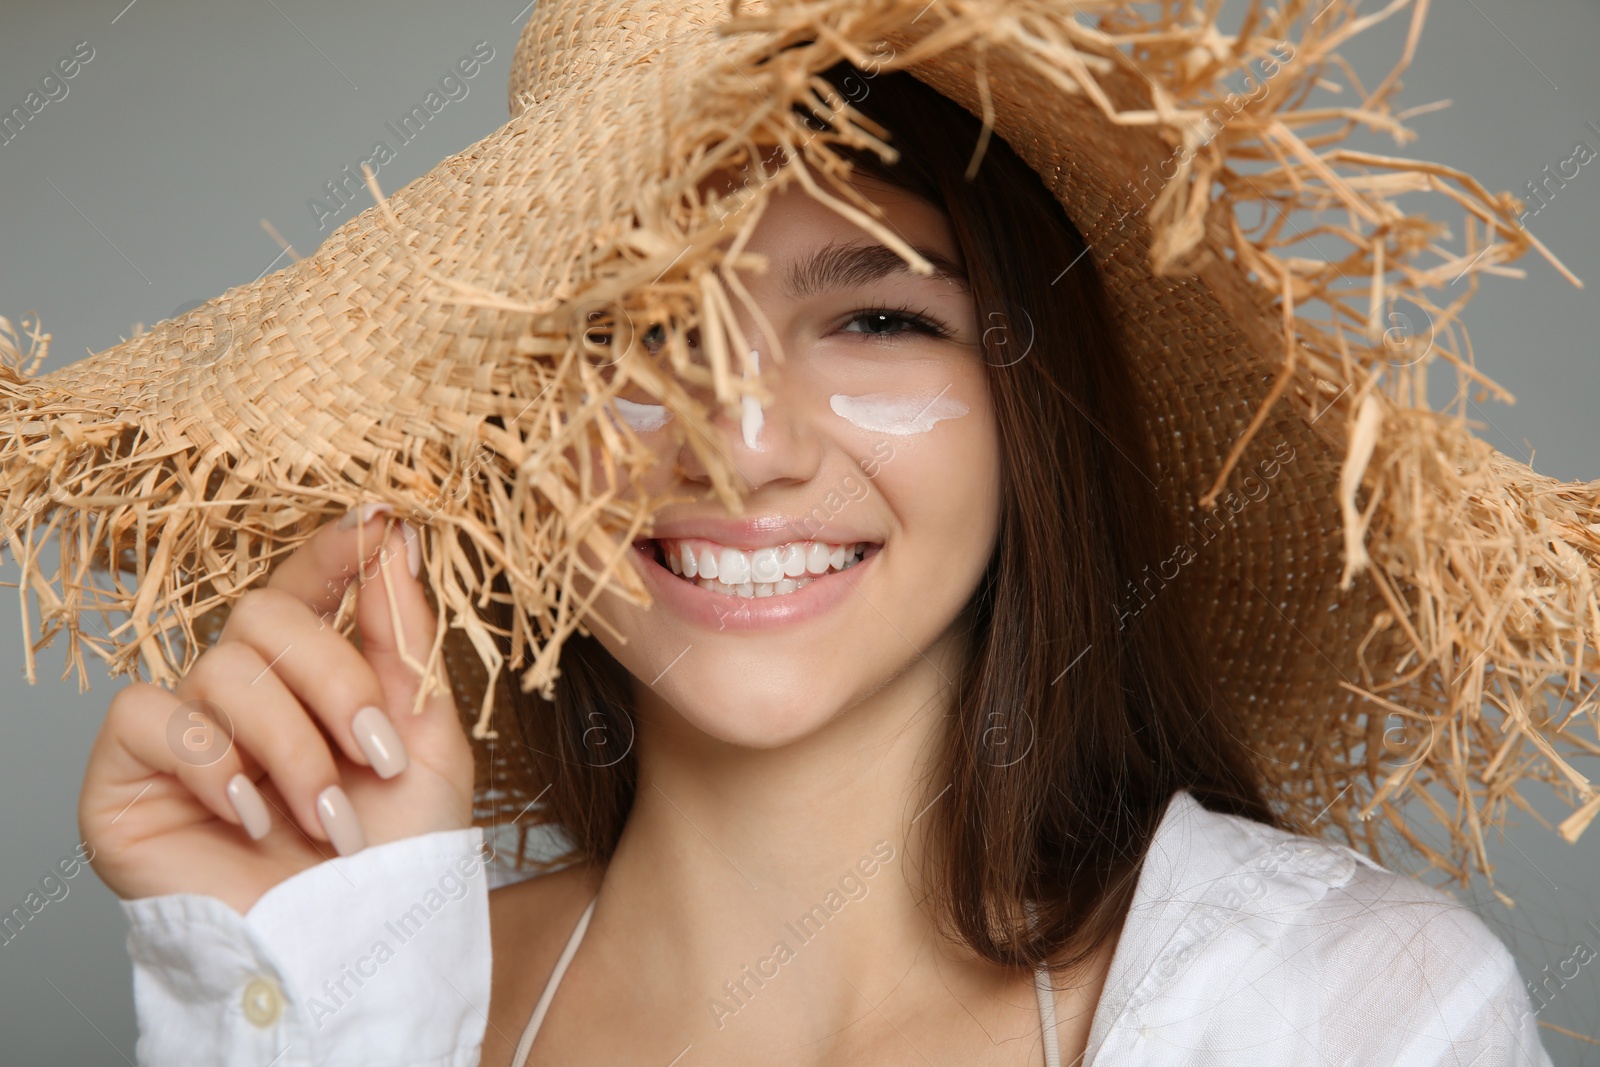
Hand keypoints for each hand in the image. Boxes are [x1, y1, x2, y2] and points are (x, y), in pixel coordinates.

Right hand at [78, 507, 475, 913]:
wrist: (348, 950)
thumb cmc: (391, 855)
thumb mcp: (427, 737)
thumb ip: (406, 638)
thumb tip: (397, 537)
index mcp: (310, 673)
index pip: (306, 585)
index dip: (334, 551)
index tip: (377, 522)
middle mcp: (241, 691)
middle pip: (263, 616)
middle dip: (336, 683)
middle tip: (377, 754)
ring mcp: (181, 730)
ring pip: (222, 672)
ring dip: (291, 748)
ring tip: (324, 817)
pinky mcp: (125, 776)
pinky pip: (149, 716)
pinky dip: (212, 761)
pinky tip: (249, 814)